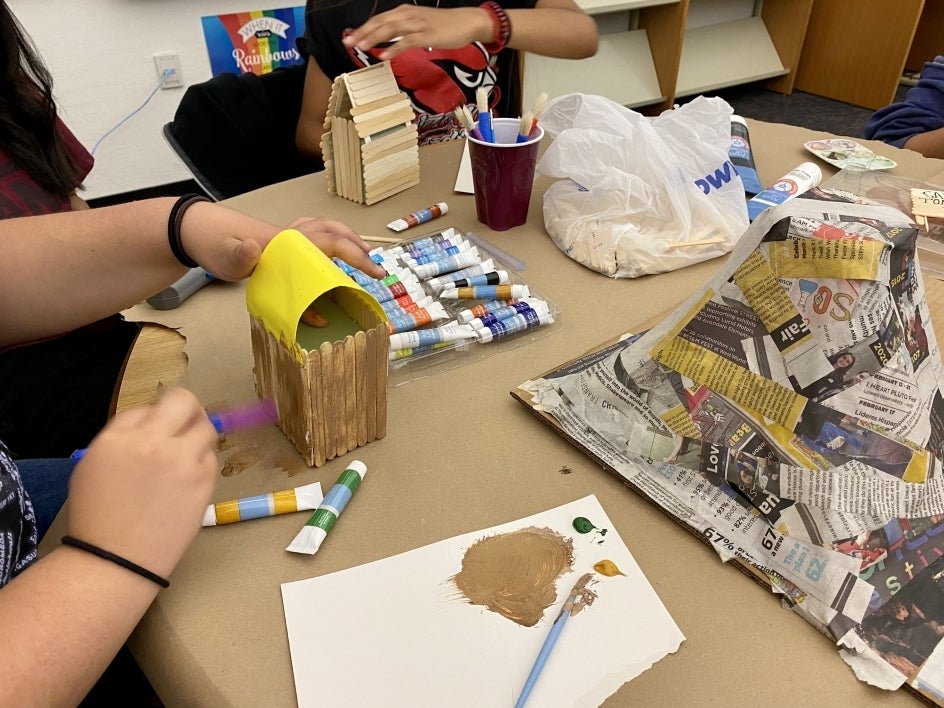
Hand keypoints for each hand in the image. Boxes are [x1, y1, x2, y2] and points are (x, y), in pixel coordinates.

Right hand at [66, 388, 218, 578]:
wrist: (117, 559)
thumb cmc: (99, 515)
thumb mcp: (94, 464)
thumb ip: (124, 435)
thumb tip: (153, 418)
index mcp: (120, 437)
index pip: (150, 405)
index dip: (158, 413)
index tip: (161, 424)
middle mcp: (154, 442)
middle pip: (185, 402)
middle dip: (188, 408)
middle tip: (186, 421)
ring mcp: (183, 461)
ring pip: (206, 428)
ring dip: (198, 436)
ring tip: (185, 456)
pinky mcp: (204, 482)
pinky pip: (211, 458)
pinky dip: (202, 462)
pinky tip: (188, 479)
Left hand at [181, 204, 385, 281]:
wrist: (192, 228)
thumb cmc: (210, 244)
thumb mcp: (222, 256)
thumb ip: (240, 256)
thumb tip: (254, 250)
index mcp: (286, 241)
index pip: (330, 243)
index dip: (356, 256)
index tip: (374, 273)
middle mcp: (290, 235)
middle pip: (333, 232)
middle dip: (358, 248)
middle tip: (375, 268)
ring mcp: (284, 235)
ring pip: (324, 229)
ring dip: (346, 240)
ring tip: (361, 256)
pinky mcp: (276, 239)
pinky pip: (310, 233)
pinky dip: (327, 239)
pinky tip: (326, 253)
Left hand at [343, 6, 490, 59]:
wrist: (466, 22)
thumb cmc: (444, 26)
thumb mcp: (419, 25)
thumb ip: (403, 32)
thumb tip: (388, 43)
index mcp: (404, 12)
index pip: (379, 19)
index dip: (364, 28)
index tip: (350, 37)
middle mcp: (408, 15)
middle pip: (381, 22)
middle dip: (363, 32)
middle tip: (348, 42)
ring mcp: (417, 25)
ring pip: (391, 29)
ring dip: (374, 38)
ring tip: (361, 47)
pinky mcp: (427, 35)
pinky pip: (407, 41)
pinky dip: (395, 47)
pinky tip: (385, 54)